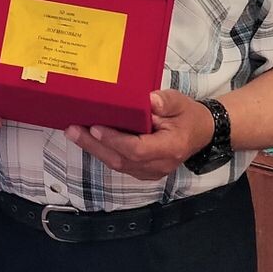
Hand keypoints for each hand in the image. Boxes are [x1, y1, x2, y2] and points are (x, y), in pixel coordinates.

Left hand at [65, 89, 214, 180]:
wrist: (200, 132)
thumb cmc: (188, 115)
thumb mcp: (180, 102)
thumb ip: (165, 102)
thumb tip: (149, 100)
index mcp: (170, 147)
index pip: (138, 149)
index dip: (115, 140)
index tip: (95, 127)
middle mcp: (160, 164)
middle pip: (122, 160)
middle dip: (94, 145)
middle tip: (72, 130)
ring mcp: (151, 171)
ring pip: (118, 164)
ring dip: (94, 149)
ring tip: (73, 132)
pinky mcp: (144, 171)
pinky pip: (120, 164)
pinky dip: (103, 152)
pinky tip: (87, 139)